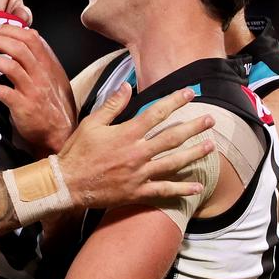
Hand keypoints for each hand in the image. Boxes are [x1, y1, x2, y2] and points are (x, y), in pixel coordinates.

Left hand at [0, 24, 75, 154]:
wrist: (61, 131)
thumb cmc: (53, 103)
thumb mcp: (54, 76)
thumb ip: (42, 57)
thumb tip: (29, 35)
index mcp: (48, 64)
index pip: (31, 37)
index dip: (11, 30)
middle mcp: (42, 74)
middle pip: (18, 47)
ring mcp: (33, 90)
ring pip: (10, 65)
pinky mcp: (24, 106)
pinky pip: (4, 92)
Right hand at [58, 84, 213, 207]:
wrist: (67, 183)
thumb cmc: (78, 152)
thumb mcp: (91, 123)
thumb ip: (112, 105)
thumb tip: (127, 86)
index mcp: (127, 134)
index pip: (156, 113)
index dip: (175, 102)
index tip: (190, 93)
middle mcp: (138, 153)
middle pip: (172, 137)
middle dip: (193, 127)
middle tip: (210, 119)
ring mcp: (140, 174)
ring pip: (174, 162)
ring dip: (194, 154)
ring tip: (210, 146)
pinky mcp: (137, 191)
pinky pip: (164, 190)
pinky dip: (182, 189)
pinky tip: (197, 187)